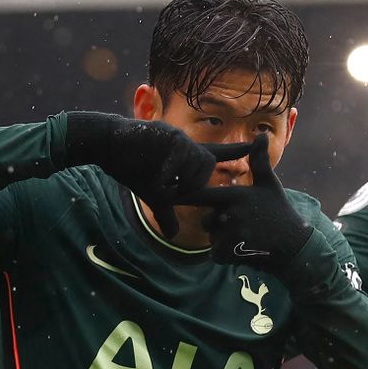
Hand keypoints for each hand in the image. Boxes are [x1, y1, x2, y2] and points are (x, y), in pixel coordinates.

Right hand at [65, 112, 249, 236]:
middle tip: (167, 188)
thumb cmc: (133, 167)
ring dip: (177, 179)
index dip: (238, 151)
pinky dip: (168, 171)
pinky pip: (178, 156)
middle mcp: (188, 145)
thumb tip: (174, 235)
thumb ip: (167, 213)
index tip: (258, 145)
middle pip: (206, 170)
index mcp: (188, 157)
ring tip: (158, 178)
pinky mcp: (167, 133)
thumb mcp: (153, 195)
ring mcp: (179, 138)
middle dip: (190, 185)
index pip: (219, 154)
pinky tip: (155, 174)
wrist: (110, 147)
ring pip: (194, 164)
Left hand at [177, 133, 312, 271]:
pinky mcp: (232, 252)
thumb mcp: (269, 184)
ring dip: (222, 239)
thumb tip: (260, 134)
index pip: (203, 194)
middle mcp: (231, 213)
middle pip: (208, 220)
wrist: (294, 244)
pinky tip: (243, 250)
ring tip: (246, 237)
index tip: (170, 194)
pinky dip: (224, 254)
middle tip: (243, 226)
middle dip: (218, 224)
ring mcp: (230, 234)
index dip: (186, 195)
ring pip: (213, 237)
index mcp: (236, 195)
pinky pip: (215, 254)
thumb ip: (259, 161)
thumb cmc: (279, 211)